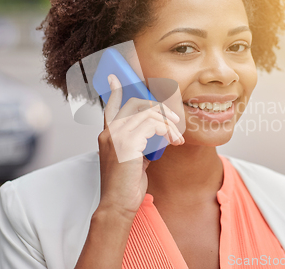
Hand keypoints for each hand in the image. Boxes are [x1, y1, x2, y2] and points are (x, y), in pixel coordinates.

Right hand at [96, 74, 183, 217]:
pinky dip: (167, 131)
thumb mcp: (133, 160)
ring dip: (168, 124)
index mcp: (108, 135)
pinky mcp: (127, 142)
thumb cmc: (126, 186)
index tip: (115, 78)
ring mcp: (116, 136)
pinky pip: (153, 125)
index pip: (110, 106)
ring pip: (148, 114)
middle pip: (136, 104)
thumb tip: (157, 133)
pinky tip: (172, 142)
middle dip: (160, 109)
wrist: (118, 205)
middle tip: (175, 123)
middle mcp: (109, 132)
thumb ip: (140, 143)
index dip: (114, 91)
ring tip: (177, 139)